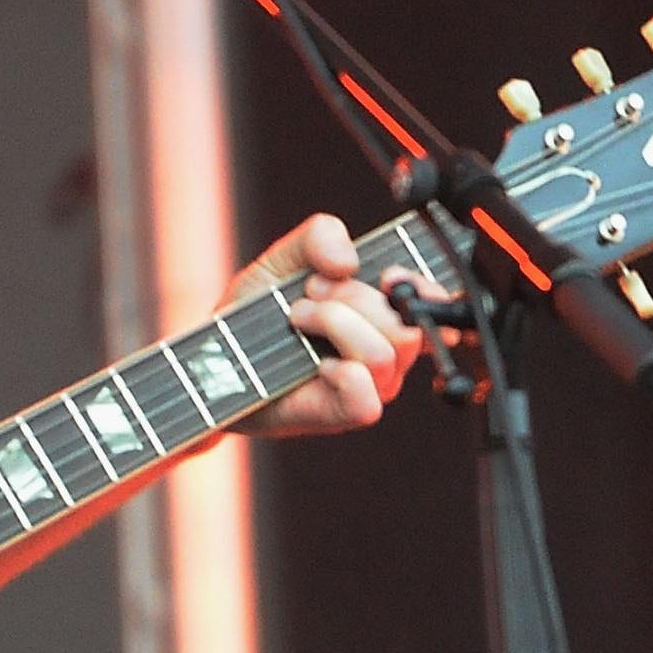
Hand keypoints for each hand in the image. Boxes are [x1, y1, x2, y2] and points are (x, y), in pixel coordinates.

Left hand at [229, 213, 427, 436]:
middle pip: (406, 325)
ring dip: (334, 324)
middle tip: (310, 293)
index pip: (436, 304)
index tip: (387, 274)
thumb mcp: (285, 256)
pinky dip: (339, 374)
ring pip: (382, 353)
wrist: (217, 356)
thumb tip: (348, 259)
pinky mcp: (341, 416)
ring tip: (298, 319)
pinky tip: (313, 364)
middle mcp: (387, 352)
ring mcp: (369, 387)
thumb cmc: (258, 313)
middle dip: (352, 297)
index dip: (422, 288)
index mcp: (385, 312)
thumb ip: (320, 235)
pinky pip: (366, 400)